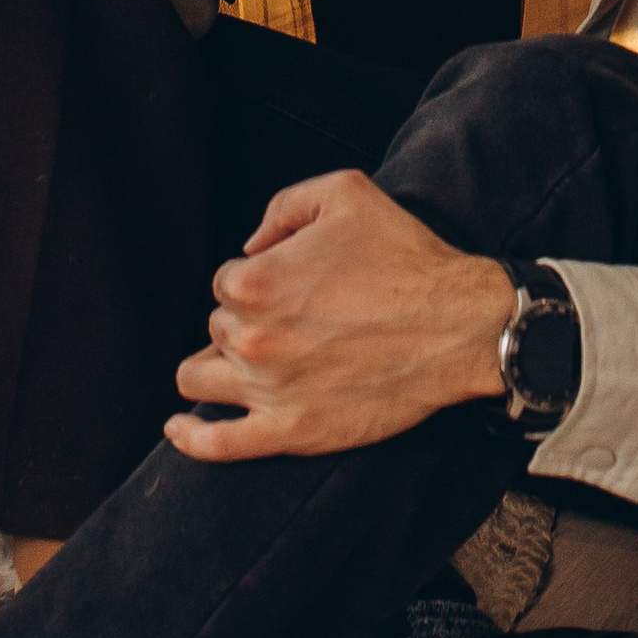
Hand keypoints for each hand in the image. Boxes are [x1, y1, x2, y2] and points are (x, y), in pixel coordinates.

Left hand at [166, 171, 517, 459]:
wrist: (460, 326)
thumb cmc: (407, 257)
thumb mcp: (346, 193)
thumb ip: (283, 207)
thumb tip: (250, 245)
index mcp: (257, 280)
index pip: (225, 282)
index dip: (255, 280)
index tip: (290, 287)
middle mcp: (253, 336)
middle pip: (217, 328)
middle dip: (244, 321)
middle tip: (291, 321)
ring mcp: (269, 390)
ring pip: (200, 379)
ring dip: (213, 367)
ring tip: (235, 365)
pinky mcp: (291, 432)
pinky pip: (218, 444)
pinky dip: (192, 437)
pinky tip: (178, 428)